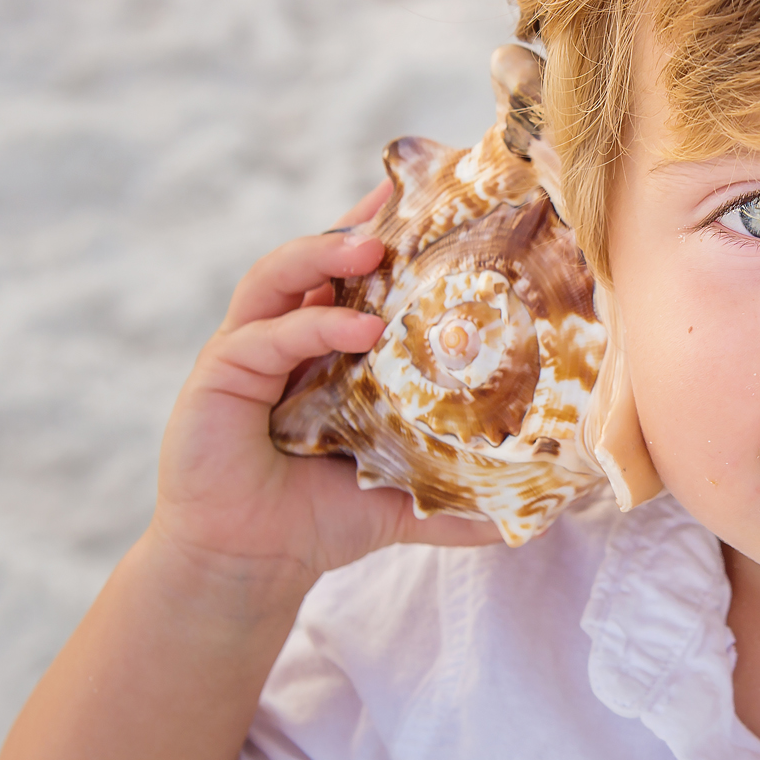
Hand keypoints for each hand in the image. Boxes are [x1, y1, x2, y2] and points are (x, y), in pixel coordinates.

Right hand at [154, 181, 502, 601]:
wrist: (249, 568)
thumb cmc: (319, 519)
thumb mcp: (403, 500)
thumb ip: (461, 500)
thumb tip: (540, 515)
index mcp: (328, 347)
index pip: (356, 273)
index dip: (388, 228)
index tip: (432, 192)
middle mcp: (287, 335)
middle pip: (317, 256)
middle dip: (359, 223)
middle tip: (405, 204)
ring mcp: (248, 349)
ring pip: (278, 276)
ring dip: (324, 252)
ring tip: (374, 243)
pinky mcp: (219, 375)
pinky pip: (264, 335)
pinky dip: (310, 323)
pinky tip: (358, 327)